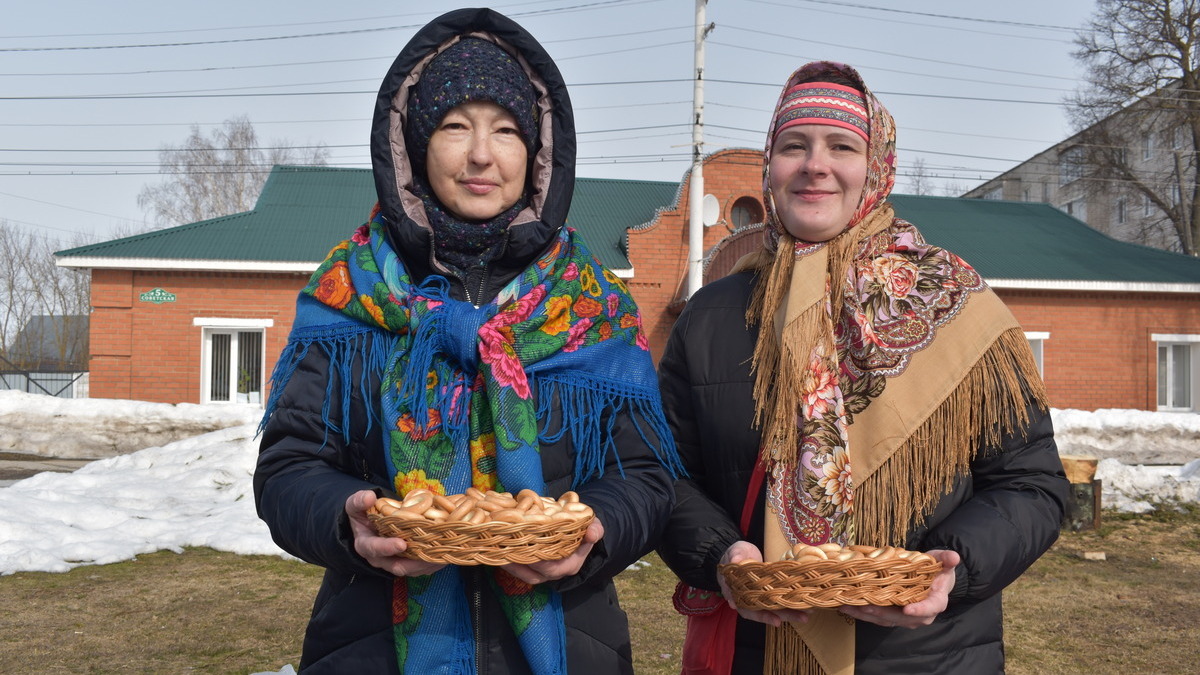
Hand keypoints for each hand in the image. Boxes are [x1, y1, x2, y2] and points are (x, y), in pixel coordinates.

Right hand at [345, 490, 444, 576]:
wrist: (367, 526)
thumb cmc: (362, 515)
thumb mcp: (355, 506)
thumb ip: (359, 502)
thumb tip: (369, 497)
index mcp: (365, 545)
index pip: (374, 549)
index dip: (387, 547)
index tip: (401, 543)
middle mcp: (380, 559)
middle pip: (397, 565)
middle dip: (415, 561)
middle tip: (432, 553)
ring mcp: (394, 563)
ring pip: (412, 569)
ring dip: (428, 564)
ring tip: (444, 554)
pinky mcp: (407, 564)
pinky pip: (421, 568)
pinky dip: (433, 563)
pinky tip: (447, 555)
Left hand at [501, 518, 604, 584]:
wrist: (582, 533)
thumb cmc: (585, 529)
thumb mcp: (594, 526)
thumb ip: (595, 529)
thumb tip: (592, 532)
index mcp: (570, 564)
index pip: (551, 568)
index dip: (538, 561)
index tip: (525, 549)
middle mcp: (555, 572)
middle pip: (533, 575)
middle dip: (517, 564)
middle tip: (503, 551)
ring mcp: (543, 572)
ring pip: (524, 575)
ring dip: (509, 565)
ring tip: (496, 552)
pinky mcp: (534, 567)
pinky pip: (520, 570)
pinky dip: (509, 562)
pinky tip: (498, 550)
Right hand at [718, 541, 809, 626]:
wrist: (741, 554)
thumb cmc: (735, 555)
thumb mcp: (734, 553)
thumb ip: (735, 557)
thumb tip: (735, 560)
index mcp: (738, 593)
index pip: (748, 608)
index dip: (762, 616)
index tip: (777, 621)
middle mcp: (750, 599)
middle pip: (766, 611)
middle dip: (785, 616)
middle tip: (802, 619)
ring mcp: (761, 596)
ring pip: (774, 608)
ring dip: (791, 613)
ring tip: (806, 616)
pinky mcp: (770, 591)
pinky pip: (780, 599)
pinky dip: (792, 604)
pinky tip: (805, 608)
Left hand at [838, 549, 960, 628]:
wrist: (932, 580)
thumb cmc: (937, 571)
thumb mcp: (943, 562)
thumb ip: (947, 559)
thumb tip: (954, 557)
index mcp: (936, 602)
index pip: (929, 608)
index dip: (919, 610)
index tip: (907, 609)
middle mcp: (920, 615)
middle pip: (901, 618)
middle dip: (882, 613)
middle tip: (865, 606)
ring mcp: (905, 618)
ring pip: (885, 620)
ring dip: (866, 614)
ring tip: (848, 606)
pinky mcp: (892, 616)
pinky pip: (877, 617)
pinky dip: (862, 613)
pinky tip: (846, 606)